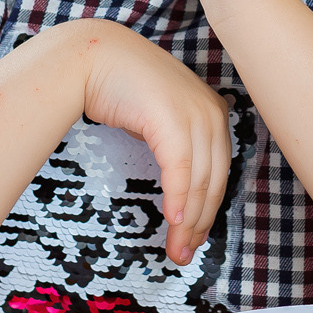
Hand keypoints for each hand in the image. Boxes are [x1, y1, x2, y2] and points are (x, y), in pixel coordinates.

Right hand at [61, 20, 232, 264]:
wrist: (93, 57)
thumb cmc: (121, 86)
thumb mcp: (159, 117)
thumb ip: (175, 143)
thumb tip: (179, 185)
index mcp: (213, 111)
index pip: (219, 170)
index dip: (209, 208)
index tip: (196, 236)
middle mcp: (212, 111)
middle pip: (214, 181)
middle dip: (201, 223)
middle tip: (185, 254)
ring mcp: (195, 114)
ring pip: (199, 181)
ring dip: (188, 221)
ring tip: (177, 251)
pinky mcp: (171, 119)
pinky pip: (180, 170)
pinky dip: (178, 199)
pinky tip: (172, 221)